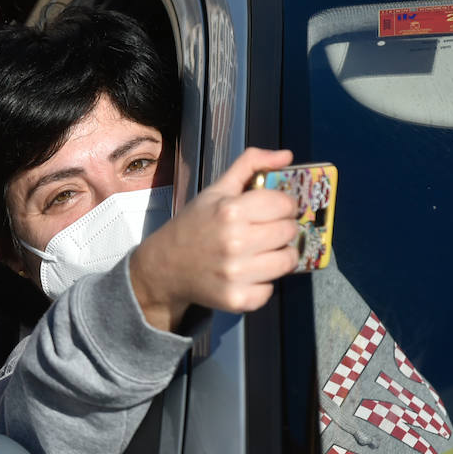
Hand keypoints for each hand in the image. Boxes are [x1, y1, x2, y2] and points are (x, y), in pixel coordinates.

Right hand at [129, 147, 299, 331]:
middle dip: (281, 229)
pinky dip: (262, 283)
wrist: (163, 267)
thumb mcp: (216, 191)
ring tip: (259, 252)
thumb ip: (249, 165)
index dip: (282, 205)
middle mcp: (234, 242)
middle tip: (264, 231)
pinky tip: (246, 274)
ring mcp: (236, 273)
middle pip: (289, 231)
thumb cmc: (193, 226)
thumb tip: (286, 155)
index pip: (285, 204)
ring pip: (288, 260)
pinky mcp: (237, 299)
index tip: (272, 210)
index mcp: (230, 211)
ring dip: (278, 255)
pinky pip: (270, 289)